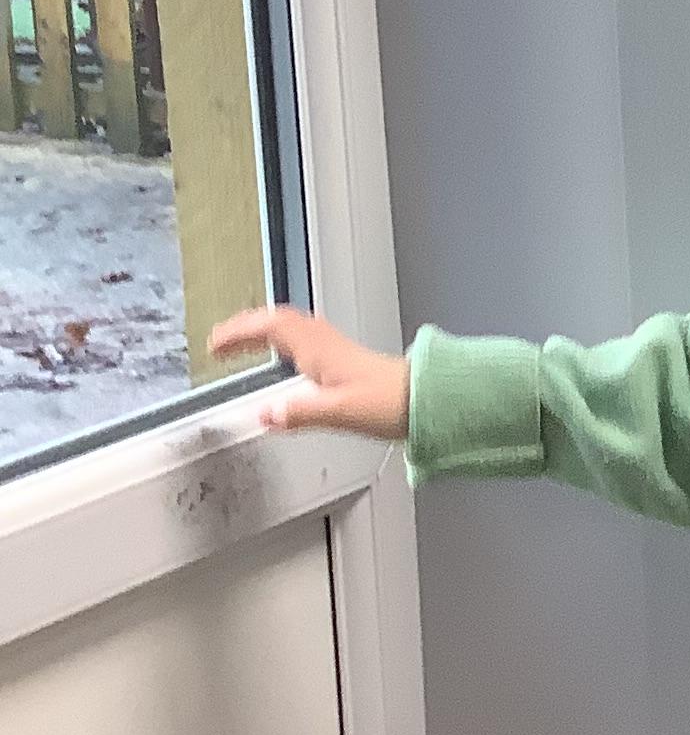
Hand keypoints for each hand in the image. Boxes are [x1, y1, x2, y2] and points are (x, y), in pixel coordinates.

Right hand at [207, 305, 410, 441]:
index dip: (239, 332)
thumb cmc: (391, 403)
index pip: (270, 327)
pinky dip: (286, 341)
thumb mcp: (339, 413)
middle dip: (247, 326)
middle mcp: (327, 343)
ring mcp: (338, 349)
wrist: (428, 400)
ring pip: (293, 327)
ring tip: (245, 342)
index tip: (216, 343)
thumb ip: (299, 413)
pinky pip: (306, 339)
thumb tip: (264, 414)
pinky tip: (289, 358)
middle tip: (223, 340)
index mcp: (319, 350)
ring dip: (266, 330)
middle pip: (279, 320)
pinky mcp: (348, 359)